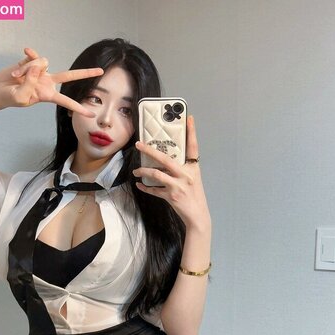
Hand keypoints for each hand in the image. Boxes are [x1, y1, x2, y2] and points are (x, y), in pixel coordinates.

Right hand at [0, 47, 103, 115]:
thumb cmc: (9, 98)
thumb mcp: (20, 95)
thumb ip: (31, 82)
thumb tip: (38, 65)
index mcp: (47, 95)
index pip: (67, 102)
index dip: (78, 108)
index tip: (91, 115)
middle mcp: (48, 83)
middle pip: (70, 77)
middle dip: (85, 74)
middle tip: (100, 71)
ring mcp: (40, 71)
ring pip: (42, 63)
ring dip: (27, 69)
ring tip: (16, 77)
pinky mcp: (32, 61)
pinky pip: (34, 55)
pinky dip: (27, 57)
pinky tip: (24, 52)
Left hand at [132, 115, 210, 229]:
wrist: (198, 216)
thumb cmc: (195, 196)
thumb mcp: (193, 179)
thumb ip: (182, 169)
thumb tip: (165, 161)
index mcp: (193, 168)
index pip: (193, 147)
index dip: (191, 132)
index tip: (188, 118)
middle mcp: (186, 175)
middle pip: (165, 159)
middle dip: (150, 151)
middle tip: (139, 145)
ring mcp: (178, 186)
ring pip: (156, 174)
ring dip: (143, 171)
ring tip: (136, 171)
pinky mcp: (171, 196)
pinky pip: (154, 190)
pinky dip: (145, 188)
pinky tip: (139, 185)